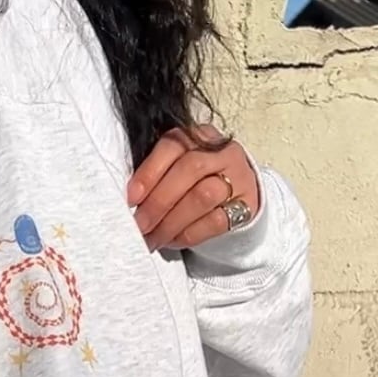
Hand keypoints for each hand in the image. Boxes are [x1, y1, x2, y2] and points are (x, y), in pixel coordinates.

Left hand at [128, 126, 260, 251]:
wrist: (235, 200)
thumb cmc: (195, 185)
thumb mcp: (176, 171)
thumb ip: (156, 177)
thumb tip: (130, 202)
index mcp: (198, 136)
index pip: (173, 145)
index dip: (149, 171)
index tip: (131, 198)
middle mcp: (221, 151)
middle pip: (190, 170)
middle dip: (159, 201)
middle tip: (139, 225)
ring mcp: (238, 177)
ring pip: (203, 196)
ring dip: (172, 222)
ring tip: (153, 238)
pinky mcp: (247, 205)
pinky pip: (215, 221)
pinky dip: (188, 234)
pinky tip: (172, 241)